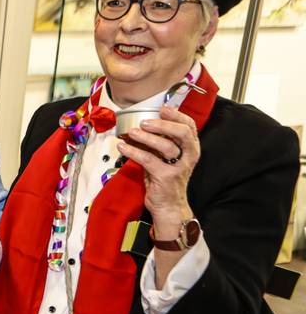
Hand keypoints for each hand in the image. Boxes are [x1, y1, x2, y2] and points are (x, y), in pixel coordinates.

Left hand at [116, 105, 199, 233]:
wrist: (168, 205)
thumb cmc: (164, 179)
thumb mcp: (163, 157)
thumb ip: (156, 143)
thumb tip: (137, 127)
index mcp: (191, 148)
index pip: (189, 126)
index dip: (176, 115)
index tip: (162, 108)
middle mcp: (189, 156)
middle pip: (182, 133)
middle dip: (163, 124)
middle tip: (144, 122)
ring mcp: (179, 167)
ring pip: (166, 146)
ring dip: (147, 137)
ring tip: (132, 133)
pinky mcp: (166, 177)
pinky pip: (149, 160)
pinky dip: (134, 152)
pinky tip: (123, 147)